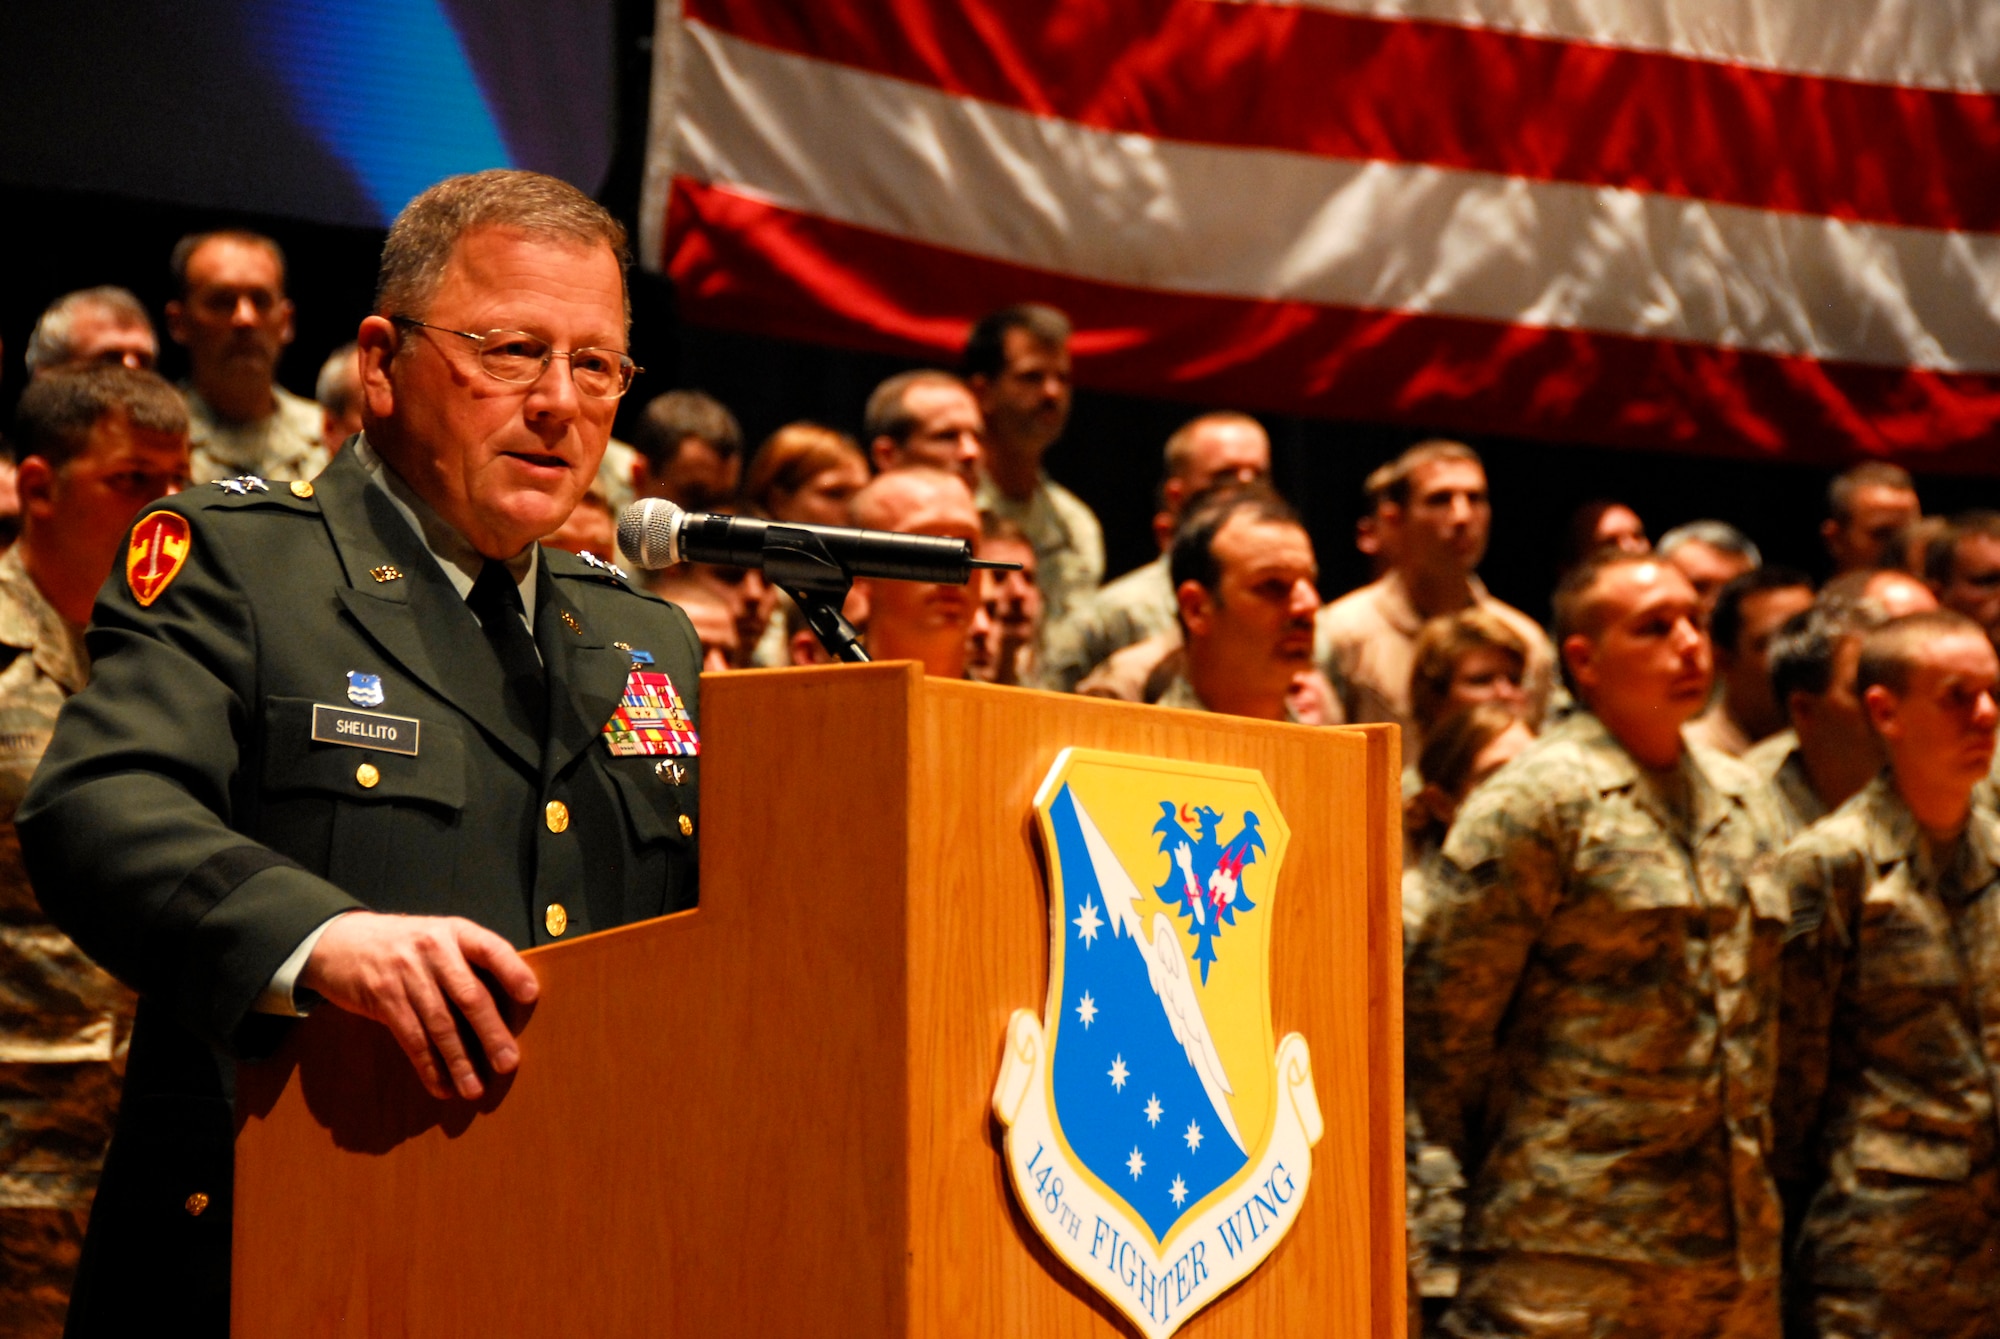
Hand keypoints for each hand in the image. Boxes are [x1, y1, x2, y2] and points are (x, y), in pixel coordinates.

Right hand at [301, 912, 539, 1100]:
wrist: (340, 941)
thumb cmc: (405, 945)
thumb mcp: (439, 937)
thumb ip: (468, 962)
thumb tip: (509, 1005)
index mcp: (456, 931)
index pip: (491, 948)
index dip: (512, 971)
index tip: (531, 995)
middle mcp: (433, 949)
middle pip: (469, 995)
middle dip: (490, 1032)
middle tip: (508, 1063)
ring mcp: (406, 973)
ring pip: (440, 1023)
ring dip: (460, 1061)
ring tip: (475, 1089)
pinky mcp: (383, 998)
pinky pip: (411, 1037)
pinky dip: (428, 1066)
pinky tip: (442, 1086)